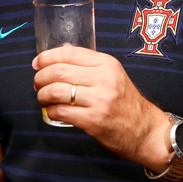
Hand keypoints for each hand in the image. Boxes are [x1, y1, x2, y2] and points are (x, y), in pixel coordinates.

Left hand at [34, 46, 168, 170]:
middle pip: (58, 71)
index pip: (69, 53)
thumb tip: (61, 50)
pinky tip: (52, 112)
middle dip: (40, 78)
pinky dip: (51, 111)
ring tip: (43, 99)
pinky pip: (61, 112)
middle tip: (38, 84)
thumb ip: (89, 64)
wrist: (145, 131)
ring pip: (56, 91)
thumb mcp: (113, 75)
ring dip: (42, 95)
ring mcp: (100, 100)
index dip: (47, 57)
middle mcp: (104, 79)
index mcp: (107, 64)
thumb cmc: (126, 103)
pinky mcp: (94, 120)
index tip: (37, 63)